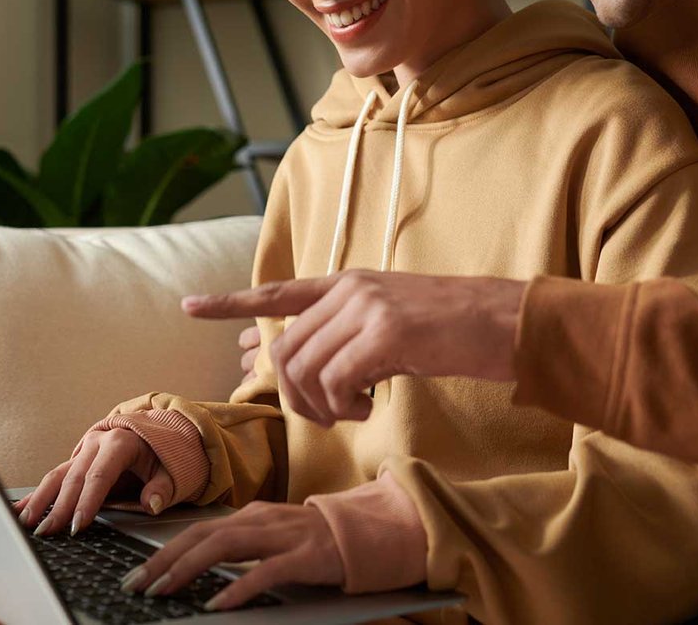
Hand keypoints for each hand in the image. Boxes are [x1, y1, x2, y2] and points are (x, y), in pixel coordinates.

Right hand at [15, 428, 172, 535]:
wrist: (151, 435)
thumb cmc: (160, 455)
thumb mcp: (171, 469)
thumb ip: (163, 487)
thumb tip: (152, 503)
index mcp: (119, 443)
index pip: (100, 475)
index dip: (88, 500)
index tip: (78, 524)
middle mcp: (96, 444)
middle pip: (73, 478)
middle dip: (59, 507)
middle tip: (47, 531)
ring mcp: (81, 453)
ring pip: (56, 476)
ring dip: (40, 501)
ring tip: (26, 523)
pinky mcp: (73, 462)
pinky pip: (52, 479)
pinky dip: (34, 495)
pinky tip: (18, 510)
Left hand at [117, 501, 341, 610]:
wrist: (367, 533)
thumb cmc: (316, 540)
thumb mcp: (272, 538)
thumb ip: (240, 547)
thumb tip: (194, 564)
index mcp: (252, 515)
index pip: (198, 530)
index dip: (164, 552)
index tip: (137, 575)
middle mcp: (262, 520)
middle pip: (203, 535)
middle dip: (165, 560)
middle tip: (135, 584)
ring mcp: (284, 536)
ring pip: (226, 546)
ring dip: (189, 568)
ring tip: (163, 590)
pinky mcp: (305, 557)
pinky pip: (265, 572)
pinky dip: (238, 587)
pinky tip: (218, 604)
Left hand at [183, 271, 525, 426]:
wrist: (507, 320)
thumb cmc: (457, 330)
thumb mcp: (395, 323)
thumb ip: (352, 334)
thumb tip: (316, 370)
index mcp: (349, 283)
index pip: (278, 292)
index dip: (231, 303)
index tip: (190, 307)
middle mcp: (351, 289)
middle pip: (287, 350)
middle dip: (296, 395)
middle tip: (333, 415)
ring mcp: (367, 307)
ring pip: (305, 368)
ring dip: (321, 405)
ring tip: (355, 411)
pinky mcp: (386, 331)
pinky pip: (336, 381)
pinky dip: (345, 405)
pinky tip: (371, 406)